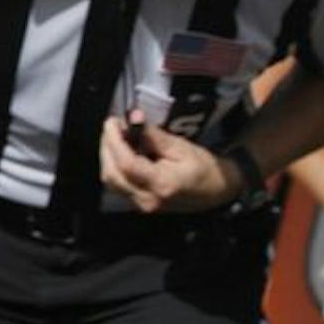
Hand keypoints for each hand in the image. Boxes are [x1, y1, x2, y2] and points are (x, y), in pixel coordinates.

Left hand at [98, 115, 236, 213]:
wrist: (217, 192)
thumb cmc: (204, 169)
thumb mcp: (182, 148)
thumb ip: (154, 136)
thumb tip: (132, 118)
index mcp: (162, 185)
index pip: (126, 164)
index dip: (114, 141)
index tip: (112, 122)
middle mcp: (148, 199)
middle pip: (112, 175)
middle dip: (107, 147)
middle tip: (112, 127)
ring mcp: (142, 205)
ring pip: (111, 181)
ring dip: (108, 157)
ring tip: (116, 136)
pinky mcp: (139, 204)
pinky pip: (118, 185)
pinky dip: (115, 166)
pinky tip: (122, 151)